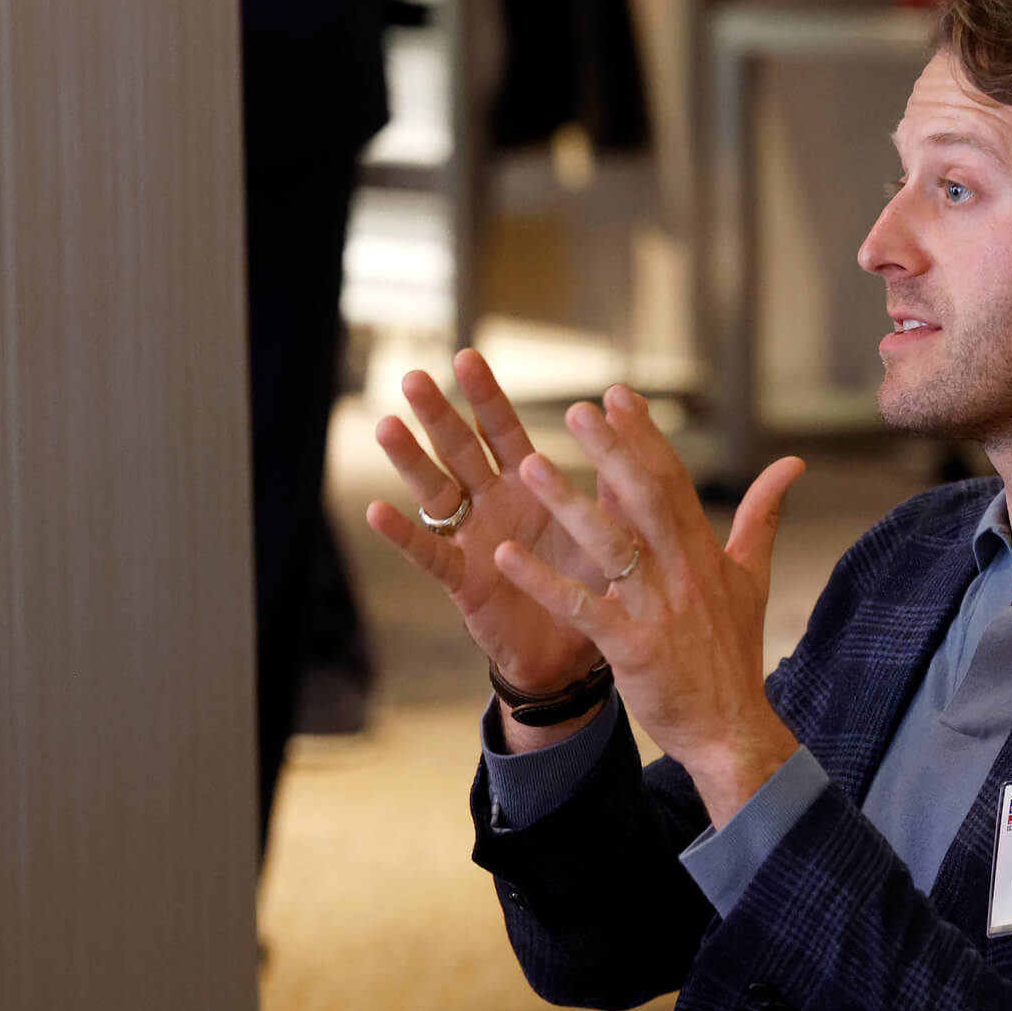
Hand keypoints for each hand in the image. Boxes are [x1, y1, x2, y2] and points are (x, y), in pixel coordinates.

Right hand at [364, 349, 612, 693]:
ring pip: (435, 492)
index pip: (502, 431)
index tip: (467, 357)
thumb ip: (614, 483)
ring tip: (387, 426)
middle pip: (459, 450)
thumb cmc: (588, 584)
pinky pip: (429, 553)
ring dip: (410, 460)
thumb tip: (633, 428)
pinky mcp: (462, 579)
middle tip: (415, 378)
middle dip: (438, 415)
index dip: (486, 397)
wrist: (575, 652)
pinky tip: (378, 510)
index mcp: (527, 486)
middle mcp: (491, 504)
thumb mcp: (607, 528)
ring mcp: (471, 539)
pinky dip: (403, 534)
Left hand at [491, 383, 806, 827]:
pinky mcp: (633, 649)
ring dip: (569, 503)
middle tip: (577, 409)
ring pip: (611, 546)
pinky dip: (544, 582)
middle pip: (645, 500)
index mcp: (704, 552)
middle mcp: (683, 573)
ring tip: (531, 464)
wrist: (732, 728)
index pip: (673, 481)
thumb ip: (763, 515)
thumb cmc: (733, 651)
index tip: (618, 395)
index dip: (644, 437)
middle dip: (611, 451)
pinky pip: (583, 608)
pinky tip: (506, 556)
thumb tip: (792, 463)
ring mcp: (657, 611)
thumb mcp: (751, 576)